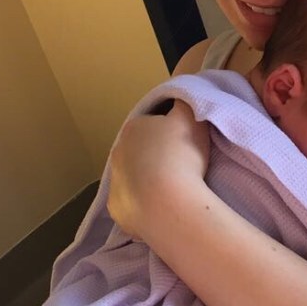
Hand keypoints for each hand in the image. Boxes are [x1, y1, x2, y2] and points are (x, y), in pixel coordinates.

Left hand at [108, 100, 210, 240]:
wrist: (168, 203)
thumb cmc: (181, 156)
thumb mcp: (191, 117)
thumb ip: (185, 101)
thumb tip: (181, 95)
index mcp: (134, 128)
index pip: (151, 125)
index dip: (169, 134)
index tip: (185, 145)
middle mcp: (118, 153)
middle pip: (139, 152)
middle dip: (155, 157)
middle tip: (180, 168)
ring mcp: (115, 183)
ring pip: (133, 178)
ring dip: (148, 181)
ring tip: (172, 191)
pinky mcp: (118, 209)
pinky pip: (132, 204)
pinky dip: (144, 205)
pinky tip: (161, 209)